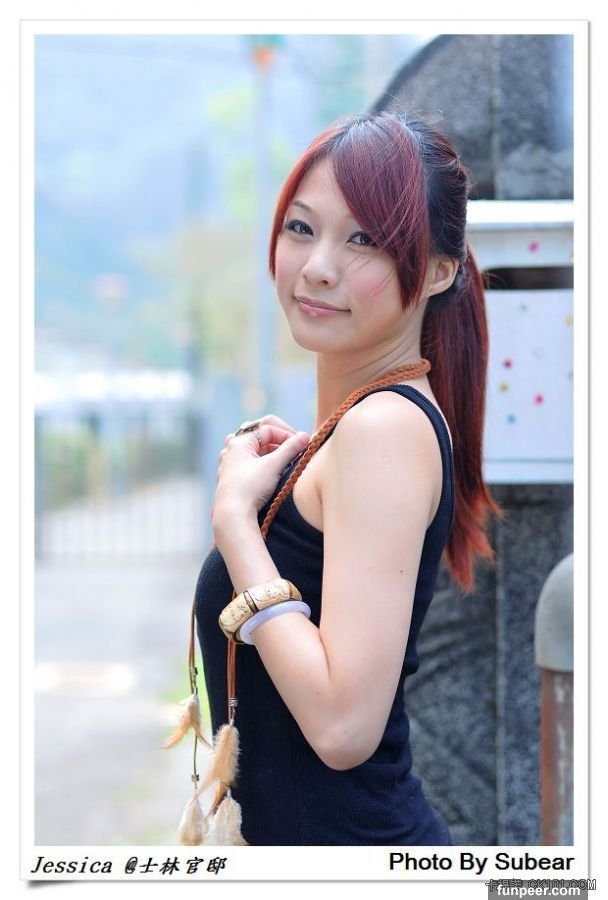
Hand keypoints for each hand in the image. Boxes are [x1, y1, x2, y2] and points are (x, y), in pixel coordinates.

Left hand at [212, 414, 309, 536]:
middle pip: (259, 438)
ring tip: (284, 462)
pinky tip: (272, 474)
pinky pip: (248, 465)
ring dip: (270, 453)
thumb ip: (291, 448)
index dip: (287, 434)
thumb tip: (305, 437)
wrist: (233, 515)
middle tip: (294, 451)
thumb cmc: (251, 488)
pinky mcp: (231, 480)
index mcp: (239, 442)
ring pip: (253, 452)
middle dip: (279, 442)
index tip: (301, 445)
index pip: (268, 429)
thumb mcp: (274, 465)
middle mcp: (230, 451)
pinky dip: (262, 465)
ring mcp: (229, 466)